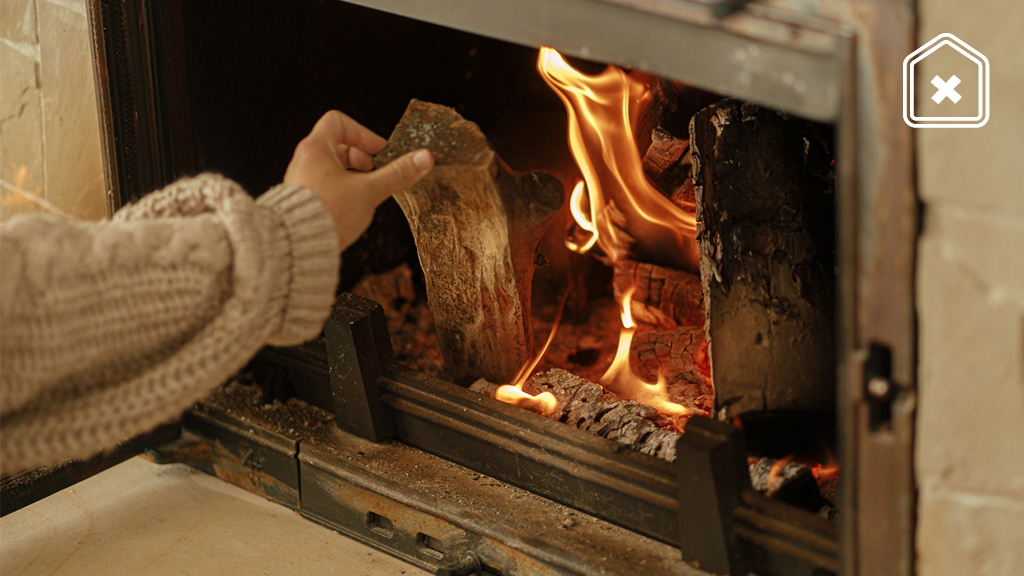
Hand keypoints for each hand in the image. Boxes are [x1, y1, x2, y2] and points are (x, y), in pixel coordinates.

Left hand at [283, 110, 433, 251]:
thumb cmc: (327, 214)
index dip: (362, 133)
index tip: (378, 151)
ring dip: (353, 176)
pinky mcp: (304, 200)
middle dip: (361, 157)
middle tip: (376, 171)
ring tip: (366, 191)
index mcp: (315, 149)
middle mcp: (304, 161)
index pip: (338, 122)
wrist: (298, 246)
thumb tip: (423, 158)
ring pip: (332, 167)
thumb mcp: (369, 190)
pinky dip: (342, 190)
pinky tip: (352, 207)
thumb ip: (397, 174)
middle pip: (336, 145)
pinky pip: (325, 185)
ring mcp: (302, 180)